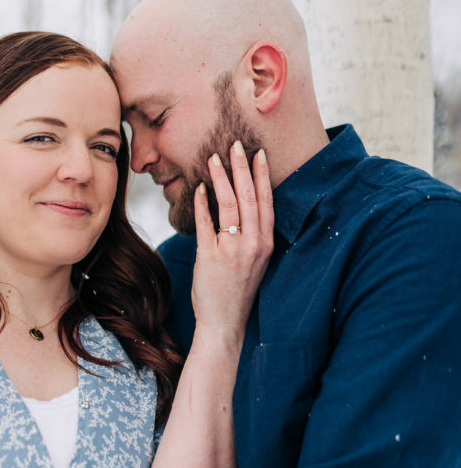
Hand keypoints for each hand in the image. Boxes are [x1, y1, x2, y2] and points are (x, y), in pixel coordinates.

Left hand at [192, 142, 273, 346]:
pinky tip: (200, 188)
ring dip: (221, 178)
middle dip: (242, 167)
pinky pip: (206, 223)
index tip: (258, 154)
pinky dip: (202, 203)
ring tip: (213, 158)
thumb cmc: (237, 291)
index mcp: (267, 244)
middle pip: (248, 197)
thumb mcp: (254, 261)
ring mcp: (233, 251)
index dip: (262, 176)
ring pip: (229, 205)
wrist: (225, 323)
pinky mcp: (210, 257)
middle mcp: (254, 245)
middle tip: (235, 144)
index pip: (267, 202)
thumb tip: (239, 208)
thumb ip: (252, 236)